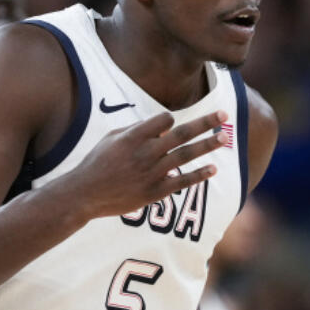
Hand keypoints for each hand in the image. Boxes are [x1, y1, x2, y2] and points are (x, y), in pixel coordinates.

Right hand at [65, 110, 228, 219]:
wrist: (85, 194)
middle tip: (223, 115)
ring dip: (207, 145)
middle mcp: (145, 153)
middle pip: (182, 134)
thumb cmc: (97, 163)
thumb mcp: (112, 138)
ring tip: (224, 137)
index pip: (164, 119)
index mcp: (133, 136)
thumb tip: (162, 125)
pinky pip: (182, 182)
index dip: (170, 119)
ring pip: (186, 155)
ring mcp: (151, 173)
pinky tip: (213, 168)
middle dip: (205, 123)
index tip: (170, 123)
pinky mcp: (154, 192)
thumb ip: (137, 129)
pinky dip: (198, 175)